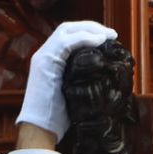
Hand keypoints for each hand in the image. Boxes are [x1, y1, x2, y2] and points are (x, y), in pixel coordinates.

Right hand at [14, 20, 116, 142]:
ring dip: (90, 30)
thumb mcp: (75, 90)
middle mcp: (45, 54)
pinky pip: (65, 43)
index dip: (89, 32)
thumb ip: (84, 76)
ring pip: (66, 31)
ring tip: (108, 36)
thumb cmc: (59, 115)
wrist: (40, 127)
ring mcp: (43, 57)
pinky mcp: (45, 63)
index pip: (69, 35)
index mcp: (52, 59)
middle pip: (67, 28)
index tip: (108, 38)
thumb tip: (107, 72)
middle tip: (112, 34)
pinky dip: (83, 38)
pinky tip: (99, 41)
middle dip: (91, 27)